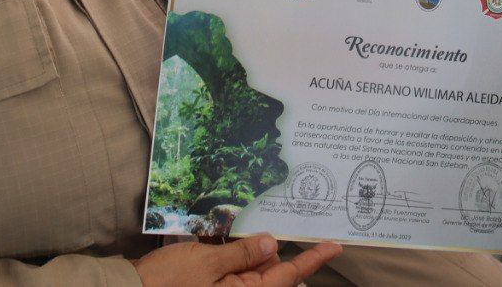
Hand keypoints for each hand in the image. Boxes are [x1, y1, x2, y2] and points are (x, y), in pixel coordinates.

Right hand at [133, 234, 341, 285]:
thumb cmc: (167, 284)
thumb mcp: (206, 263)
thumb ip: (241, 254)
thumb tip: (270, 242)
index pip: (288, 275)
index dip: (312, 259)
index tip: (335, 245)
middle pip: (270, 270)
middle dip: (271, 246)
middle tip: (269, 221)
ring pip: (251, 267)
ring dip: (248, 248)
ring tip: (236, 228)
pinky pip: (232, 269)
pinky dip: (232, 253)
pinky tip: (222, 236)